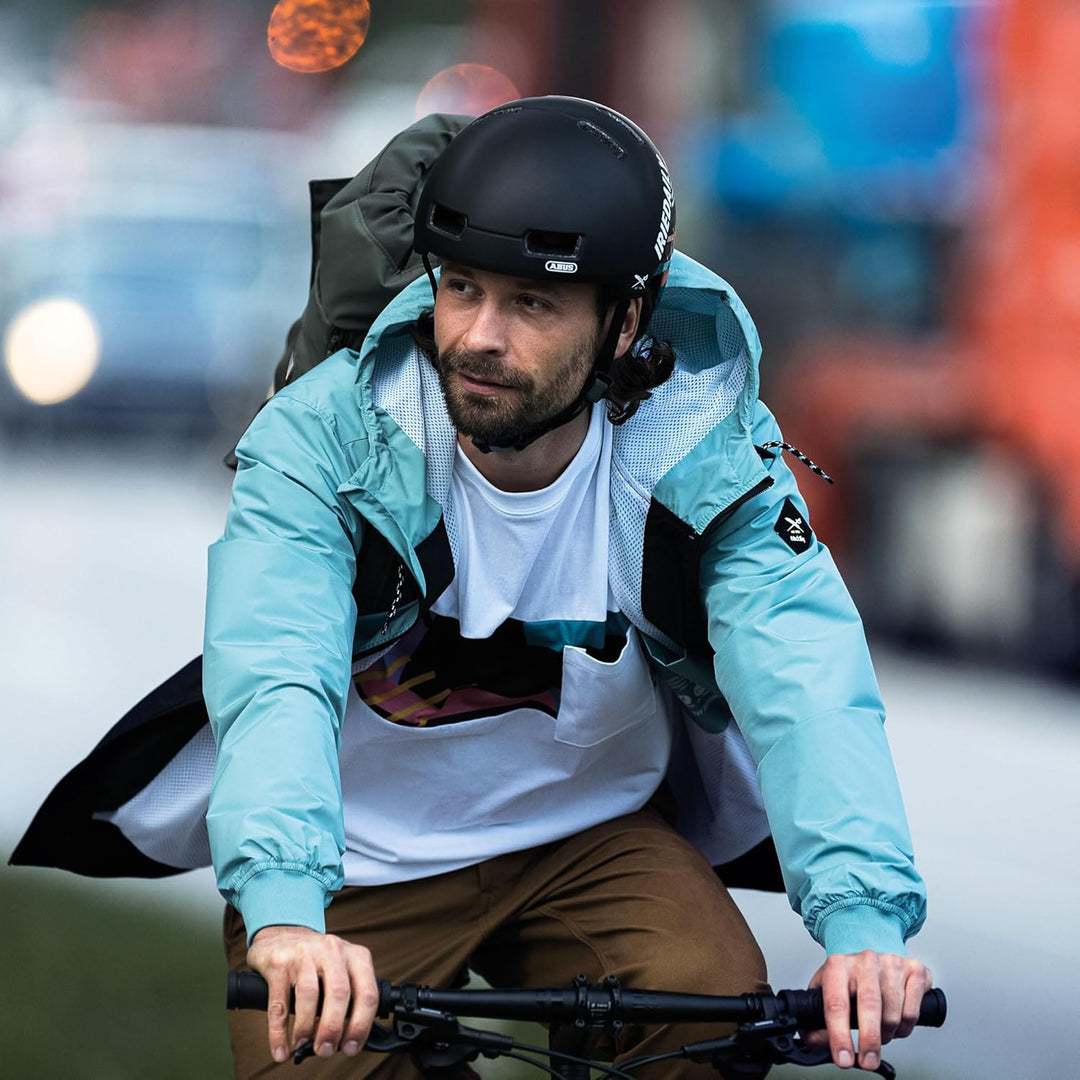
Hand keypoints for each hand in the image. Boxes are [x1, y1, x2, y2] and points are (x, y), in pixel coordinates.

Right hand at [246, 925, 378, 1063]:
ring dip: (307, 1029)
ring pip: (310, 996)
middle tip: (326, 1050)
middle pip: (340, 994)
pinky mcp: (279, 963)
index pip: (367, 993)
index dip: (360, 1026)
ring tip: (303, 1046)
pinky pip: (280, 1004)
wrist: (282, 935)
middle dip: (333, 1029)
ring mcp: (305, 954)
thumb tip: (347, 1041)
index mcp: (355, 956)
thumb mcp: (342, 970)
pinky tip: (281, 1050)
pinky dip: (279, 1032)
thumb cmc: (317, 961)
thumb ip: (349, 998)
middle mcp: (333, 950)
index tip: (350, 1047)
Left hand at [805, 951, 932, 1070]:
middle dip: (869, 1041)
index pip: (836, 1003)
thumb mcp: (826, 990)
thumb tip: (815, 1042)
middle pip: (869, 1007)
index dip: (839, 1035)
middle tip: (868, 1062)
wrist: (871, 951)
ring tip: (879, 1033)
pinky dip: (904, 1028)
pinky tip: (896, 1023)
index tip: (843, 1059)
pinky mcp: (914, 970)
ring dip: (887, 1035)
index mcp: (838, 964)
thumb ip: (817, 1018)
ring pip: (893, 1015)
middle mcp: (865, 960)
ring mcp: (891, 963)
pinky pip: (912, 1013)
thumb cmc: (848, 977)